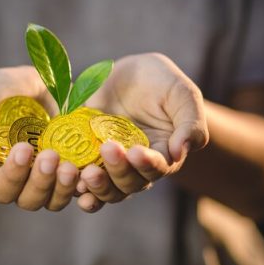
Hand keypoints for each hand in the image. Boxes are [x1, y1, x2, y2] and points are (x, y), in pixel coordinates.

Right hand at [0, 66, 78, 210]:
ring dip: (64, 187)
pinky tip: (90, 169)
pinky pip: (81, 186)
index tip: (24, 148)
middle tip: (51, 156)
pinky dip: (86, 184)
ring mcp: (48, 175)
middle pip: (30, 200)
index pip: (1, 189)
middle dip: (41, 182)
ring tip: (71, 165)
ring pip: (55, 199)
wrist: (34, 81)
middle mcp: (22, 180)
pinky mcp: (72, 166)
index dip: (12, 176)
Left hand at [76, 53, 208, 210]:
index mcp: (163, 154)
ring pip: (108, 189)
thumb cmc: (162, 82)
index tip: (136, 151)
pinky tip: (73, 184)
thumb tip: (180, 152)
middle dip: (119, 171)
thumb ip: (190, 123)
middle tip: (108, 149)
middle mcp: (136, 166)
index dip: (147, 164)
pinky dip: (80, 188)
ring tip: (88, 174)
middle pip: (130, 184)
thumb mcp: (182, 94)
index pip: (158, 169)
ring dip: (98, 187)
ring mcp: (111, 164)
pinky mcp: (88, 157)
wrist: (129, 74)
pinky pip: (84, 182)